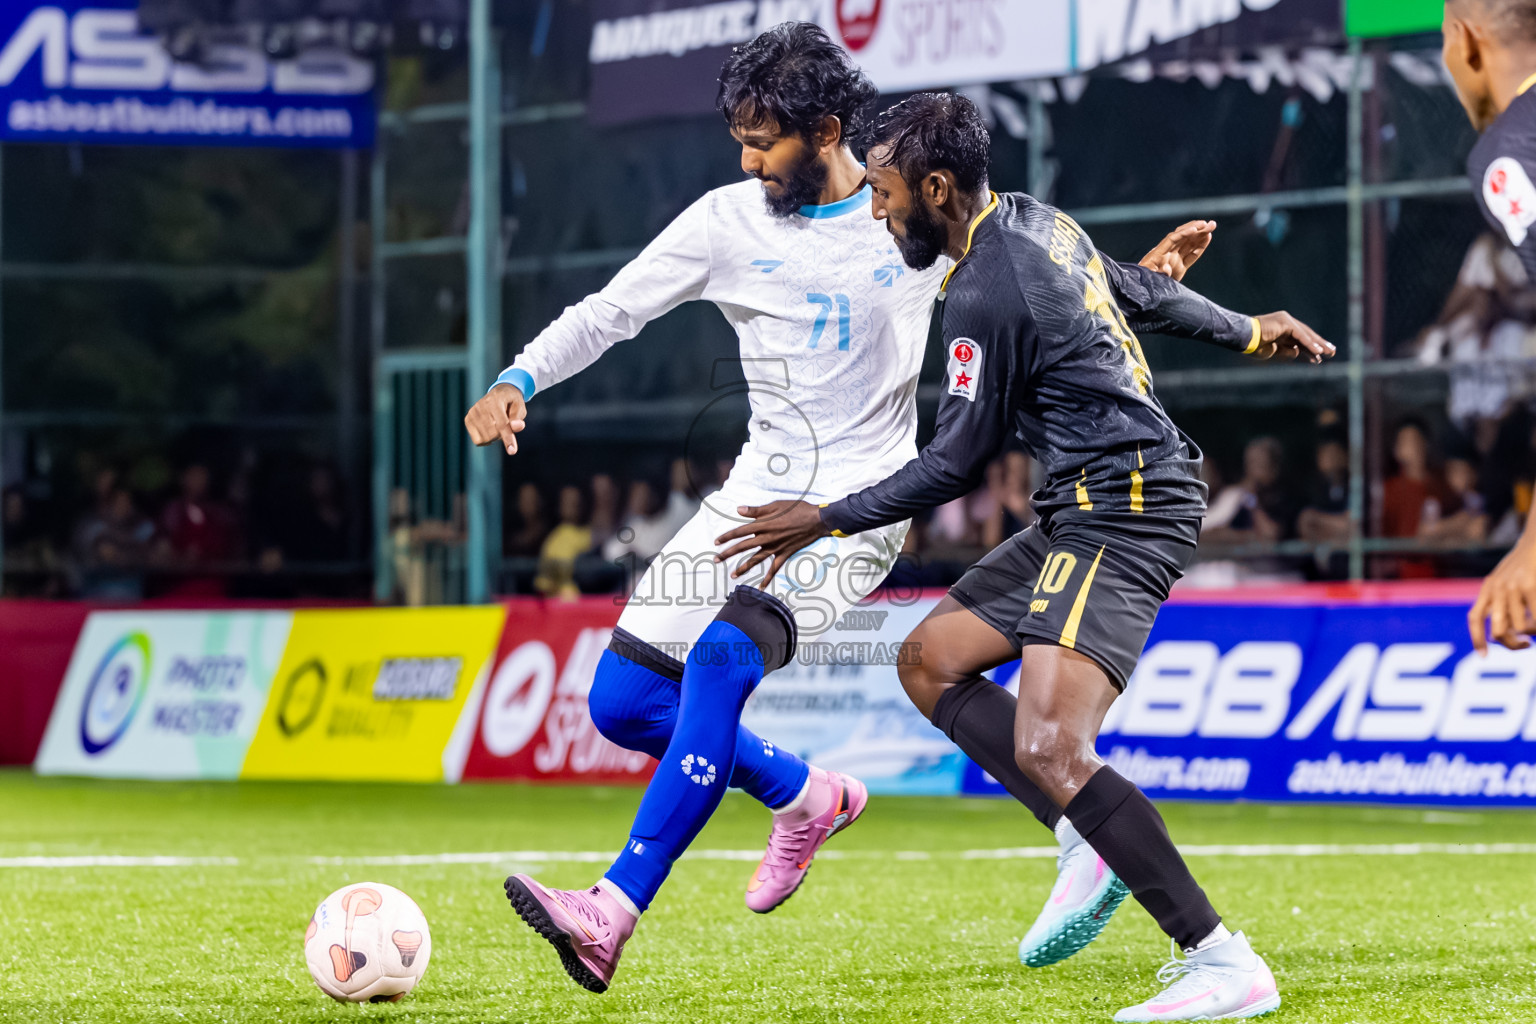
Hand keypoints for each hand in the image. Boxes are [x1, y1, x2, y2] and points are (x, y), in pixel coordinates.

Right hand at [464, 383, 526, 453]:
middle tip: (506, 425)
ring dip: (494, 437)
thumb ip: (518, 418)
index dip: (508, 438)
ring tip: (497, 426)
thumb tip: (517, 426)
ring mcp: (473, 412)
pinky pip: (477, 440)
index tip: (512, 451)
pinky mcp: (468, 419)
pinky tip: (490, 430)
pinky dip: (486, 439)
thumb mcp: (520, 408)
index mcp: (496, 400)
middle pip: (493, 433)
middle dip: (503, 435)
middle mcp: (481, 406)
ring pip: (484, 438)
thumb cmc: (512, 402)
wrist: (499, 393)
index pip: (502, 424)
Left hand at [713, 500, 830, 582]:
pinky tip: (760, 588)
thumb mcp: (775, 505)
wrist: (817, 520)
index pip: (740, 531)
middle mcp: (767, 538)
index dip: (727, 536)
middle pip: (743, 547)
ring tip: (732, 575)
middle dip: (728, 553)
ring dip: (743, 568)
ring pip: (756, 560)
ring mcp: (776, 548)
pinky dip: (767, 579)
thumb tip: (738, 510)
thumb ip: (756, 510)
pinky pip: (774, 569)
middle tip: (716, 560)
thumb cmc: (796, 509)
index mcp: (763, 525)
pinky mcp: (784, 554)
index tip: (716, 542)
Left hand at [1140, 220, 1215, 281]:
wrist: (1143, 292)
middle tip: (1209, 223)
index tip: (1195, 229)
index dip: (1183, 233)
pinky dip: (1200, 246)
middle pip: (1183, 237)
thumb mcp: (1148, 279)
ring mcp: (1174, 260)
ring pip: (1189, 243)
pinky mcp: (1180, 267)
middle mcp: (1167, 254)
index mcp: (1157, 254)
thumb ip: (1158, 274)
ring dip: (1200, 234)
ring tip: (1212, 226)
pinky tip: (1208, 237)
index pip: (1172, 239)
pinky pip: (1192, 255)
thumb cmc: (1142, 283)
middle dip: (1196, 229)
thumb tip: (1166, 268)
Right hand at [1252, 311, 1335, 363]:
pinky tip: (1318, 351)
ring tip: (1328, 353)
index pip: (1300, 338)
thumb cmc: (1252, 345)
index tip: (1319, 356)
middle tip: (1331, 352)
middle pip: (1306, 335)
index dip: (1310, 348)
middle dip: (1318, 344)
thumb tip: (1299, 352)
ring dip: (1318, 345)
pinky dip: (1310, 344)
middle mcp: (1286, 322)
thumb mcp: (1273, 351)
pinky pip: (1300, 336)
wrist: (1242, 337)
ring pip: (1305, 335)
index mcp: (1281, 328)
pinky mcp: (1286, 323)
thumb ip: (1287, 351)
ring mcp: (1286, 321)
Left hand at [1468, 536, 1535, 653]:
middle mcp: (1496, 589)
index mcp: (1488, 588)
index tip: (1484, 656)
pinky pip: (1533, 619)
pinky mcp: (1530, 587)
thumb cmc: (1525, 562)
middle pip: (1498, 631)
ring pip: (1519, 628)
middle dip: (1511, 645)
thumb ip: (1500, 597)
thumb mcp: (1505, 578)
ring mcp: (1513, 589)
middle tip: (1526, 645)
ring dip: (1531, 634)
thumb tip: (1506, 627)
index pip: (1475, 618)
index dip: (1477, 639)